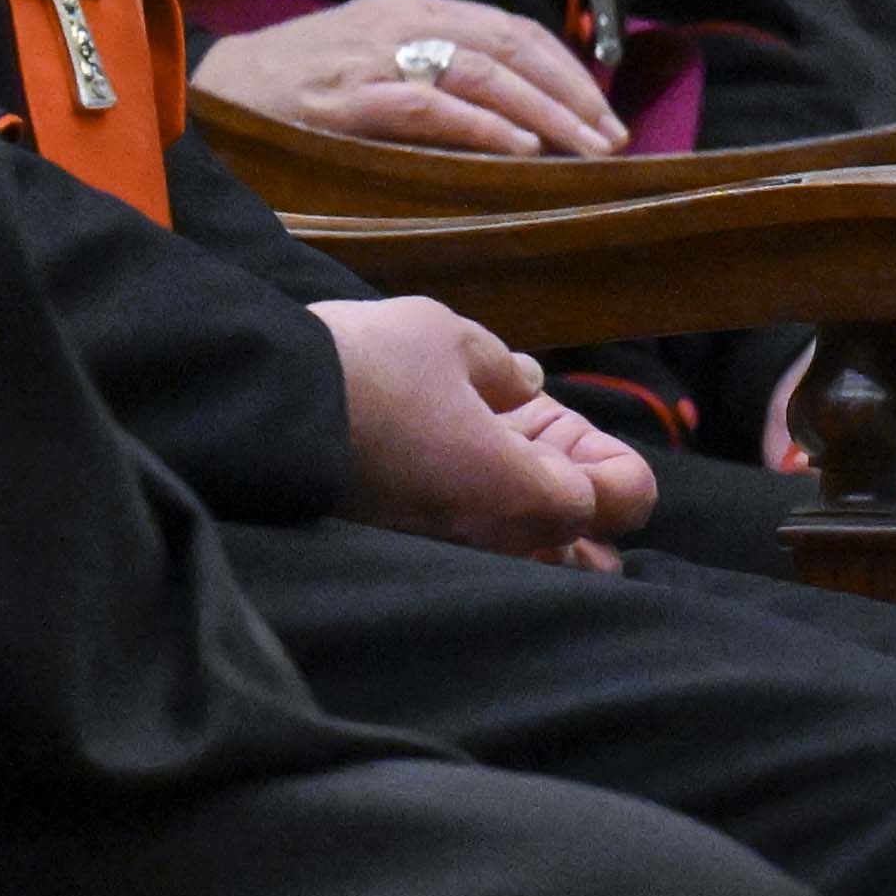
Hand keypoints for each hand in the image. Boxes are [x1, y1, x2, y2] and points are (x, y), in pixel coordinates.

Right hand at [199, 0, 629, 155]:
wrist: (209, 91)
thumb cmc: (299, 83)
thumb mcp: (372, 54)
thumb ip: (434, 68)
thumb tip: (520, 113)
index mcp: (411, 9)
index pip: (510, 29)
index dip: (566, 70)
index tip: (604, 114)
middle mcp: (399, 24)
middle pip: (507, 47)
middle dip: (568, 93)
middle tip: (611, 139)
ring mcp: (372, 60)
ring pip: (479, 74)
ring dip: (541, 113)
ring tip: (582, 150)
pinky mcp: (345, 102)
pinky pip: (427, 109)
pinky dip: (480, 127)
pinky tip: (518, 151)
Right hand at [322, 295, 641, 563]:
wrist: (269, 413)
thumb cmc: (374, 370)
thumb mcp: (451, 339)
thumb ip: (503, 369)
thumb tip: (526, 385)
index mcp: (530, 492)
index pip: (626, 499)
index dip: (620, 460)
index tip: (580, 424)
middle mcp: (500, 542)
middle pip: (582, 547)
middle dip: (579, 499)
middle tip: (546, 442)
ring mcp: (452, 556)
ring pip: (525, 552)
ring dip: (529, 509)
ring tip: (502, 448)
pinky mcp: (407, 554)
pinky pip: (473, 547)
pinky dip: (481, 514)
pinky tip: (454, 463)